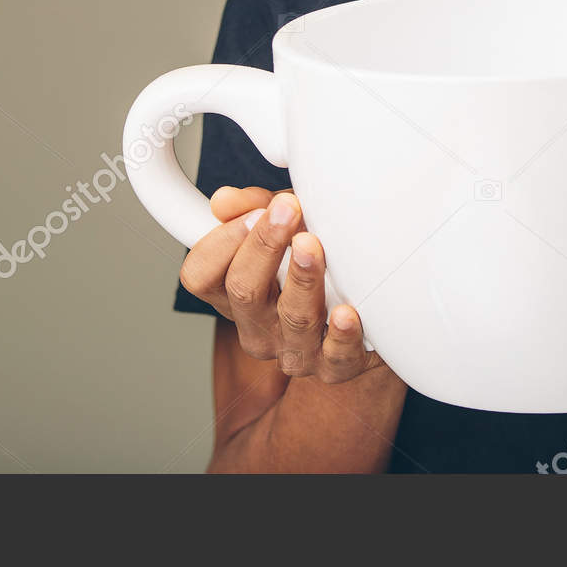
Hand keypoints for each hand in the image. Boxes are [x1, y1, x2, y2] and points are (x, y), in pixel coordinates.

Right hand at [178, 186, 384, 381]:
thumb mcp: (284, 226)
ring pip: (293, 317)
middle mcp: (258, 326)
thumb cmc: (317, 264)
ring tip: (313, 244)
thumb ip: (253, 209)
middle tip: (287, 210)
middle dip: (264, 245)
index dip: (220, 243)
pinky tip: (346, 312)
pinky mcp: (336, 365)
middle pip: (244, 291)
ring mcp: (296, 349)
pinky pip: (337, 356)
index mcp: (235, 294)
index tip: (252, 211)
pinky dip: (342, 334)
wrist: (365, 312)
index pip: (200, 276)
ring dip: (302, 277)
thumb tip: (224, 200)